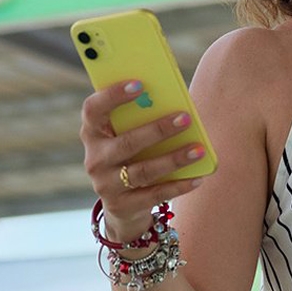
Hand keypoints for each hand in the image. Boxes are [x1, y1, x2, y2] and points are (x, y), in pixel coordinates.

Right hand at [80, 80, 205, 240]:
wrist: (122, 204)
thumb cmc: (133, 156)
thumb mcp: (128, 136)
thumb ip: (142, 119)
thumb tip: (176, 105)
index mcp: (93, 133)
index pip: (93, 110)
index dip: (113, 95)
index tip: (140, 84)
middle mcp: (94, 159)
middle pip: (126, 143)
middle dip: (158, 129)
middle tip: (185, 118)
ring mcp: (106, 184)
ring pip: (143, 171)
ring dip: (173, 159)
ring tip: (198, 149)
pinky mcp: (122, 206)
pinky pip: (154, 195)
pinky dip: (178, 185)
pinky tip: (198, 177)